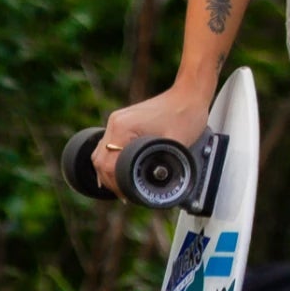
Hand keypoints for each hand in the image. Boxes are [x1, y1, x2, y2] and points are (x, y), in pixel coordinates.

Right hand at [90, 84, 213, 197]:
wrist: (190, 93)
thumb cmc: (185, 114)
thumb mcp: (177, 145)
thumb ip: (165, 165)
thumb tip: (156, 185)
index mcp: (122, 127)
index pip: (106, 164)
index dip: (115, 184)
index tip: (127, 197)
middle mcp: (115, 122)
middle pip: (99, 160)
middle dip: (110, 181)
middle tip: (125, 197)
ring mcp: (117, 120)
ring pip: (102, 152)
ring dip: (108, 171)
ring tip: (123, 187)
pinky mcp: (123, 121)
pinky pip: (109, 144)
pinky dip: (112, 159)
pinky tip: (121, 171)